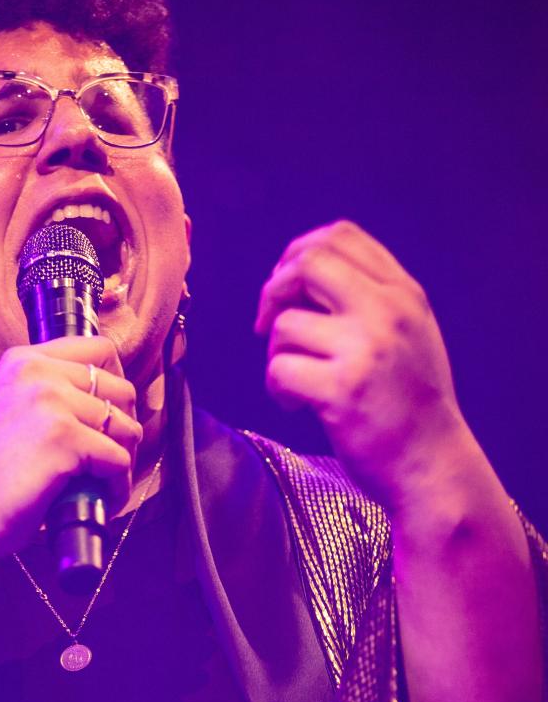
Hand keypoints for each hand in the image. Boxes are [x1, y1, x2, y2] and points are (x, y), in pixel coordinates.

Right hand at [0, 336, 141, 560]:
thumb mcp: (13, 409)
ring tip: (103, 483)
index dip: (116, 386)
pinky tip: (99, 500)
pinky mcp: (65, 437)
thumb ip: (51, 394)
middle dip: (125, 429)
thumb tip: (112, 402)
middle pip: (121, 389)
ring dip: (124, 461)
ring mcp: (51, 402)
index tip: (112, 417)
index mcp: (25, 360)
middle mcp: (38, 371)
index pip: (100, 349)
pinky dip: (117, 487)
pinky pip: (120, 460)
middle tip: (109, 460)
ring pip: (126, 427)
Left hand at [255, 220, 468, 512]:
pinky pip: (279, 370)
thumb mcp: (410, 334)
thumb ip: (369, 299)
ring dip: (277, 355)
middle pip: (308, 263)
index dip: (298, 254)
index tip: (287, 288)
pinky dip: (278, 390)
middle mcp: (388, 312)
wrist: (433, 465)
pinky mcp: (341, 390)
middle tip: (268, 325)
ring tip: (299, 381)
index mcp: (404, 294)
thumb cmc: (412, 405)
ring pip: (285, 325)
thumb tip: (299, 273)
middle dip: (274, 290)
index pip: (341, 236)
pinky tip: (297, 406)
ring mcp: (365, 350)